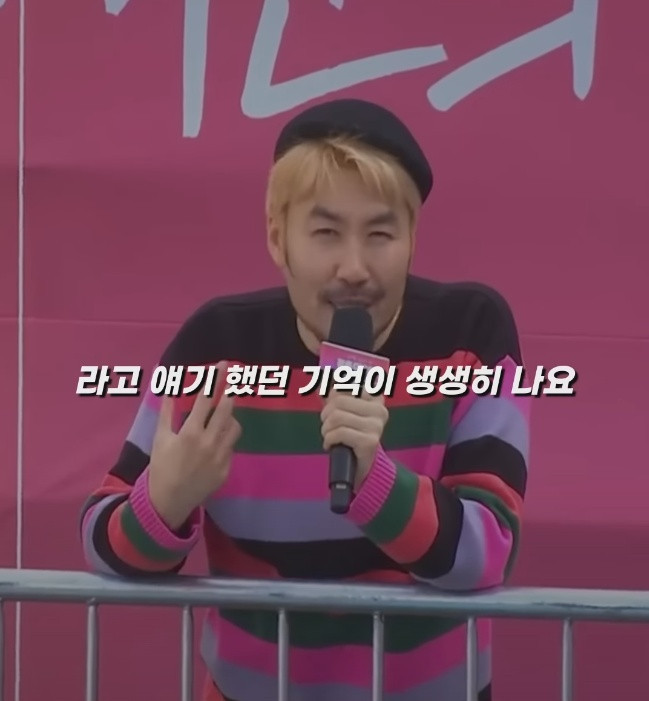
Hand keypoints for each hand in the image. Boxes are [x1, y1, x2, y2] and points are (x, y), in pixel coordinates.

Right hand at [147, 361, 240, 529]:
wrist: (168, 501)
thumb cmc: (161, 466)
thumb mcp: (160, 438)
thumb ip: (166, 411)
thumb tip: (167, 387)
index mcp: (190, 433)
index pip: (206, 399)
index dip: (215, 379)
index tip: (222, 365)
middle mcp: (208, 443)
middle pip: (226, 409)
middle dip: (230, 392)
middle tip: (233, 380)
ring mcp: (220, 457)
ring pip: (234, 427)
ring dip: (229, 417)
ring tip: (222, 413)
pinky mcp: (226, 469)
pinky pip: (231, 447)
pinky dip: (225, 440)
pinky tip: (215, 442)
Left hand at [320, 388, 388, 490]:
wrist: (361, 467)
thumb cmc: (351, 437)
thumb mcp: (346, 413)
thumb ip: (338, 398)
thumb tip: (327, 389)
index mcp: (375, 399)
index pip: (347, 386)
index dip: (332, 396)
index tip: (331, 408)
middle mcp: (379, 410)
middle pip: (338, 401)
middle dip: (326, 416)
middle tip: (328, 427)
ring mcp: (376, 426)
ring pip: (336, 417)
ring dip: (326, 429)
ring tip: (329, 436)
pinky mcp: (369, 441)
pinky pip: (339, 433)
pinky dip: (328, 440)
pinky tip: (330, 445)